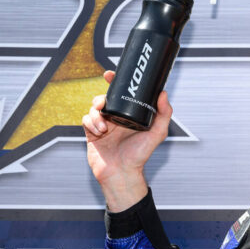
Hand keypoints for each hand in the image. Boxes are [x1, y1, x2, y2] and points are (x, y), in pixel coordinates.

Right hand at [83, 70, 171, 210]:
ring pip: (94, 108)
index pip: (122, 94)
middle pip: (105, 98)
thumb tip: (163, 93)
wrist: (121, 173)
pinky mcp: (91, 133)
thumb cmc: (139, 156)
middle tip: (103, 101)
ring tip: (105, 128)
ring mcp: (102, 125)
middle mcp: (116, 118)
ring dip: (97, 114)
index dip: (115, 82)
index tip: (109, 74)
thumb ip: (164, 114)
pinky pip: (85, 119)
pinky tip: (99, 132)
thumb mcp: (157, 133)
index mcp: (130, 115)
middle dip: (101, 96)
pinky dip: (91, 122)